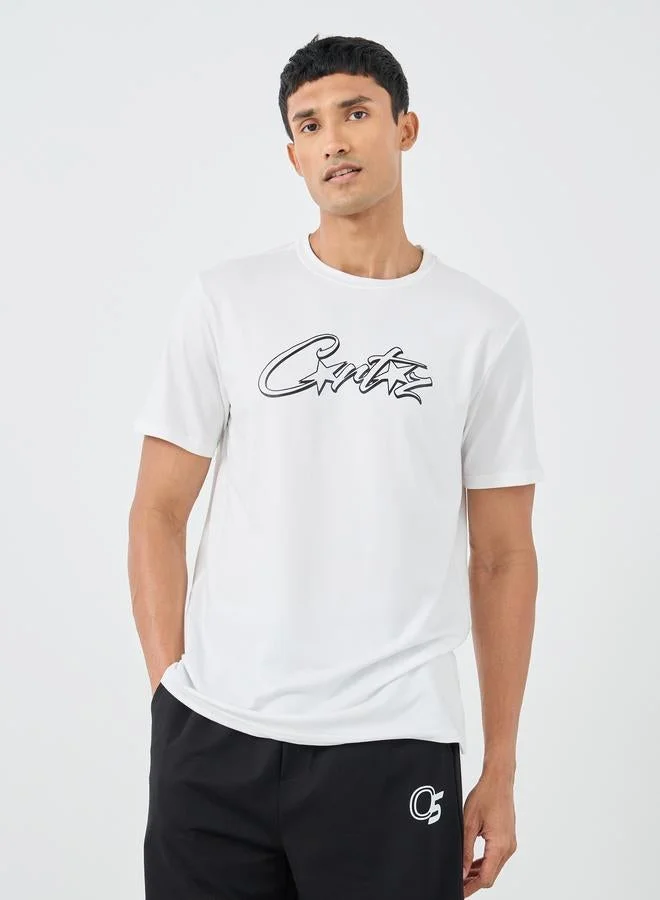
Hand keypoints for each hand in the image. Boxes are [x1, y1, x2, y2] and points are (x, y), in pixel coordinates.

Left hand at [462, 770, 516, 894]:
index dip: (471, 887)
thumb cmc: (485, 796)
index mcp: (499, 845)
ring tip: (463, 875)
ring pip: (494, 867)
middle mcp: (508, 847)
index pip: (486, 878)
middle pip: (491, 875)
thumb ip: (466, 850)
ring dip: (480, 873)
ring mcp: (510, 843)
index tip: (460, 891)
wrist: (499, 781)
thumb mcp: (469, 824)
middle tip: (458, 885)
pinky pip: (496, 857)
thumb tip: (462, 871)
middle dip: (474, 882)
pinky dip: (485, 863)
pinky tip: (473, 863)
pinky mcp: (508, 839)